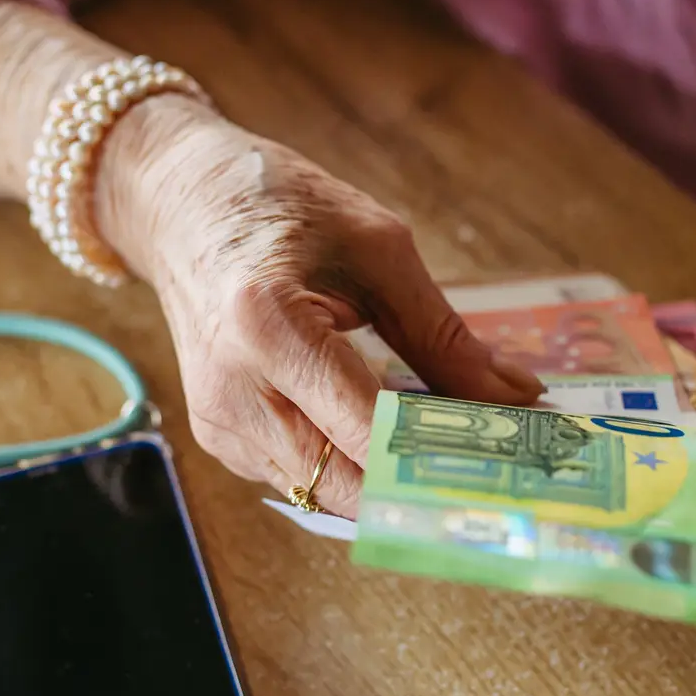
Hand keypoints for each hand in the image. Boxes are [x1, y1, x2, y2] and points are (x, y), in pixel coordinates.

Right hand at [97, 96, 542, 514]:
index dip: (440, 460)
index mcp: (267, 325)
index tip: (509, 471)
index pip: (367, 428)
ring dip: (390, 486)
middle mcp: (232, 388)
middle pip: (345, 483)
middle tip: (496, 481)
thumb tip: (513, 397)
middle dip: (422, 489)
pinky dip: (352, 470)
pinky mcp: (217, 436)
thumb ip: (443, 336)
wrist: (182, 202)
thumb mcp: (378, 249)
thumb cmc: (280, 207)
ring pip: (325, 493)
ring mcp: (218, 421)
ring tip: (455, 461)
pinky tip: (393, 444)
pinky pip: (301, 477)